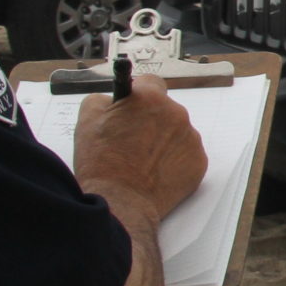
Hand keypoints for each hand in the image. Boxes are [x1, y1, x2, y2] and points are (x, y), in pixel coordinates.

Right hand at [74, 75, 207, 221]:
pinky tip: (155, 173)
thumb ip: (101, 100)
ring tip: (142, 161)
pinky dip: (173, 161)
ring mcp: (190, 138)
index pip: (150, 83)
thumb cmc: (101, 164)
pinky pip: (186, 154)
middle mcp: (176, 113)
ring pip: (177, 132)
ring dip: (163, 141)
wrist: (121, 202)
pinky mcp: (199, 162)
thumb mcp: (87, 121)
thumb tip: (111, 99)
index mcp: (149, 98)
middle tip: (132, 140)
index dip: (139, 95)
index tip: (133, 107)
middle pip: (165, 109)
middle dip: (151, 120)